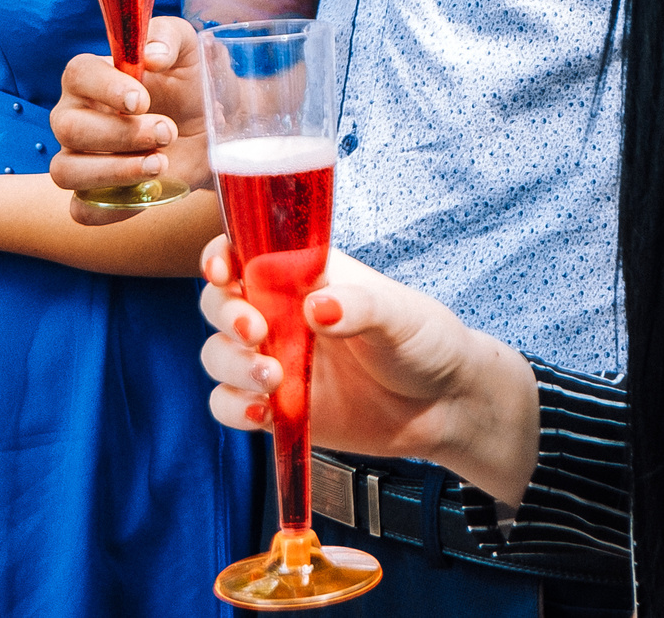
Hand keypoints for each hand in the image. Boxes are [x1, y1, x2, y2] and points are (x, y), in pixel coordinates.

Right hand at [49, 16, 209, 225]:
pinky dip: (111, 208)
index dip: (106, 88)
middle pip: (70, 128)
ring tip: (160, 164)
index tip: (142, 100)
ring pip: (66, 171)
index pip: (78, 75)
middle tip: (167, 132)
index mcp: (90, 77)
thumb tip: (152, 56)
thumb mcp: (188, 50)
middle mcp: (75, 117)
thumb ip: (168, 38)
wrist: (210, 130)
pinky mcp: (94, 195)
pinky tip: (148, 193)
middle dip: (122, 134)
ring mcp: (79, 158)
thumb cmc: (190, 84)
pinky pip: (81, 210)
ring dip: (114, 171)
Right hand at [198, 240, 540, 505]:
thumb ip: (360, 306)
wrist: (444, 405)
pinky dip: (234, 407)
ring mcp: (275, 360)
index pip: (244, 252)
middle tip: (254, 331)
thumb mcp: (399, 314)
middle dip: (226, 314)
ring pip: (218, 355)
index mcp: (302, 274)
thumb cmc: (425, 341)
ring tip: (272, 378)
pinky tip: (260, 412)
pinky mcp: (277, 408)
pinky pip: (231, 404)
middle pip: (220, 304)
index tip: (223, 272)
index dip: (220, 257)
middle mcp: (280, 314)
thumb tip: (317, 307)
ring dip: (231, 364)